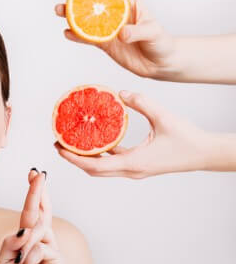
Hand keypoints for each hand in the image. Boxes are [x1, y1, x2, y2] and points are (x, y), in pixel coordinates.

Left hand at [0, 169, 63, 263]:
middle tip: (38, 174)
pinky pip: (41, 248)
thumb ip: (10, 241)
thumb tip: (25, 229)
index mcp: (29, 238)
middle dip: (38, 191)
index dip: (34, 192)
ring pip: (37, 231)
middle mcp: (42, 240)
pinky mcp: (58, 260)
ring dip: (24, 246)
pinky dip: (29, 259)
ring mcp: (51, 249)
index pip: (33, 211)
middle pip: (41, 211)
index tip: (33, 173)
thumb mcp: (3, 260)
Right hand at [55, 0, 176, 79]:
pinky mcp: (103, 43)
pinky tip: (67, 33)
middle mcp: (115, 13)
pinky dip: (76, 36)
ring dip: (70, 13)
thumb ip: (138, 31)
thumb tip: (122, 33)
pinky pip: (86, 37)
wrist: (159, 64)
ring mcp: (107, 28)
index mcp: (129, 2)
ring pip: (85, 17)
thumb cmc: (161, 43)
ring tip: (59, 10)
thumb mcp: (153, 33)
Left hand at [55, 91, 210, 178]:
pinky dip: (101, 154)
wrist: (205, 154)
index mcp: (133, 163)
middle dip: (73, 158)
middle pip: (93, 170)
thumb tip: (120, 92)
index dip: (73, 158)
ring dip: (85, 157)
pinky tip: (95, 140)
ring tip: (71, 142)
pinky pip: (114, 162)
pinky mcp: (139, 166)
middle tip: (58, 143)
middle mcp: (131, 170)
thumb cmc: (187, 139)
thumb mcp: (163, 117)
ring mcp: (135, 170)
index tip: (59, 147)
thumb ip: (141, 103)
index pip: (94, 165)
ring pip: (102, 168)